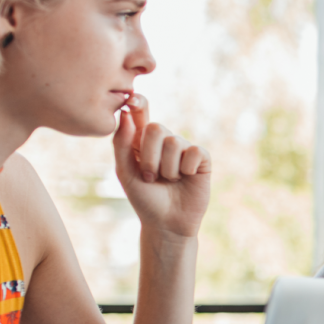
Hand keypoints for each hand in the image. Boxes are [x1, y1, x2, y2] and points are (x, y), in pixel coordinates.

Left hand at [113, 93, 211, 237]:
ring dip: (167, 168)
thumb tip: (125, 114)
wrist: (166, 223)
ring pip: (174, 143)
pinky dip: (186, 169)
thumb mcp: (125, 172)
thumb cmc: (144, 199)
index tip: (131, 99)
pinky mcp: (202, 159)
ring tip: (168, 181)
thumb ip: (122, 144)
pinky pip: (194, 152)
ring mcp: (184, 149)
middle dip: (150, 156)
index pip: (141, 113)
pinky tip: (186, 178)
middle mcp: (164, 141)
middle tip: (150, 176)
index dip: (138, 103)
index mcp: (142, 141)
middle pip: (157, 128)